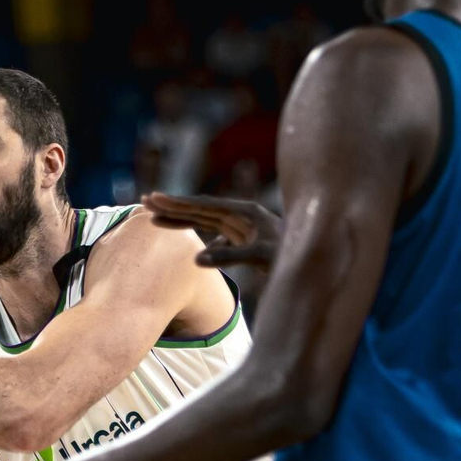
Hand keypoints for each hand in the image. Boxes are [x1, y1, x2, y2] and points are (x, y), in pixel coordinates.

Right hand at [141, 192, 280, 268]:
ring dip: (180, 218)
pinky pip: (213, 232)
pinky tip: (183, 237)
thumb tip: (196, 259)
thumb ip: (229, 256)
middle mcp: (241, 214)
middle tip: (145, 201)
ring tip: (154, 217)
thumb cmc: (291, 257)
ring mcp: (242, 225)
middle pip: (200, 208)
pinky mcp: (243, 236)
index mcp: (244, 212)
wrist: (316, 261)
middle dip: (172, 205)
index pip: (204, 205)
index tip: (155, 199)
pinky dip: (197, 233)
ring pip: (204, 219)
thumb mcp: (260, 257)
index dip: (178, 203)